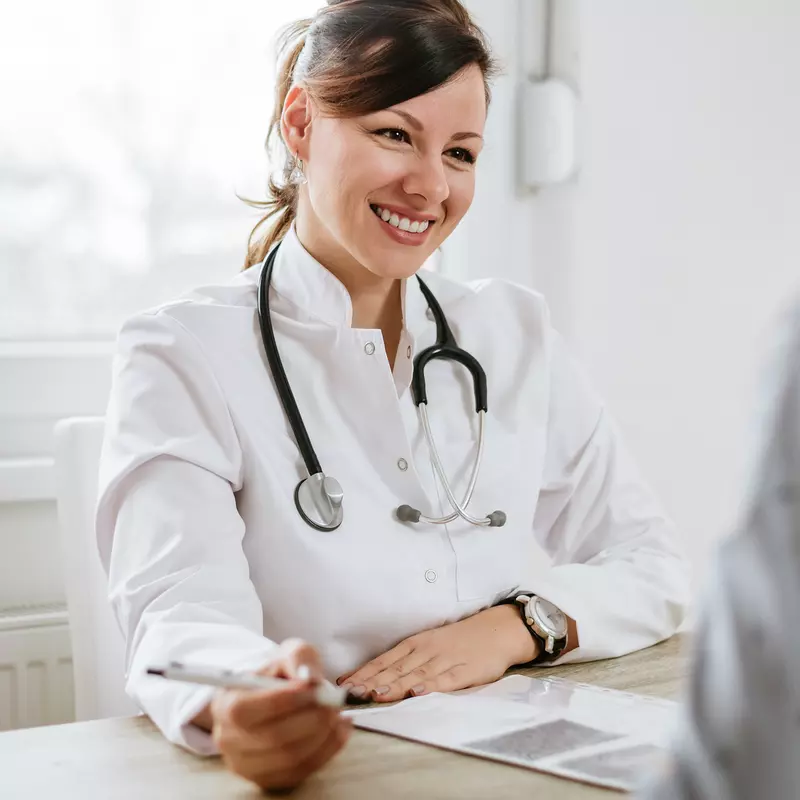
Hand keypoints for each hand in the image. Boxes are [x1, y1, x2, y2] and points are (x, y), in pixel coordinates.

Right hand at [209, 639, 351, 791]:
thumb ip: (298, 658)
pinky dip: (326, 751)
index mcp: (225, 703)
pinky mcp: (266, 780)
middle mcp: (228, 738)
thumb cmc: (279, 674)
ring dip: (323, 735)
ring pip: (289, 758)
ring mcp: (245, 764)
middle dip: (312, 718)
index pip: (246, 710)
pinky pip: (300, 772)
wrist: (274, 697)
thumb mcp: (288, 653)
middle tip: (334, 702)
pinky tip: (338, 730)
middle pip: (273, 737)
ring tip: (338, 714)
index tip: (314, 688)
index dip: (284, 700)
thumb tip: (311, 679)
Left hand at [336, 605, 538, 702]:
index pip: (384, 661)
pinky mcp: (465, 671)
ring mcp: (445, 661)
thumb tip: (373, 678)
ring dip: (395, 685)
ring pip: (415, 675)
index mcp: (415, 645)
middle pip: (395, 669)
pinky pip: (446, 680)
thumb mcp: (429, 645)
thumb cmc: (459, 641)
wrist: (497, 631)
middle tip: (351, 694)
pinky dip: (431, 686)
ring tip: (376, 694)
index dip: (363, 673)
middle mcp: (426, 651)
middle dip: (371, 682)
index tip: (343, 685)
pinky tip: (418, 693)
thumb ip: (405, 662)